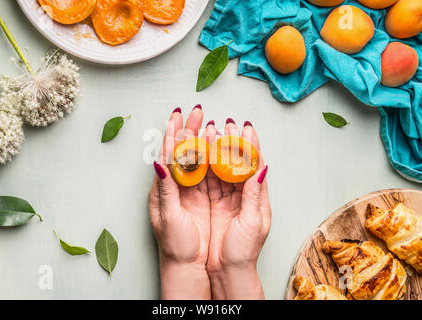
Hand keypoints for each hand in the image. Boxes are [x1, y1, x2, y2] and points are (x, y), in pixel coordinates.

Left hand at [148, 106, 210, 299]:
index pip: (168, 155)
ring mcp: (192, 191)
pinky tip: (219, 146)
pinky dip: (215, 158)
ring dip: (202, 140)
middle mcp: (177, 186)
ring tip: (208, 121)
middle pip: (183, 153)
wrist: (188, 265)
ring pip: (198, 160)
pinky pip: (210, 174)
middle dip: (189, 130)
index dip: (172, 134)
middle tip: (196, 111)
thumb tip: (160, 162)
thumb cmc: (174, 245)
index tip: (177, 116)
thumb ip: (166, 189)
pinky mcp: (206, 198)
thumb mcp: (168, 217)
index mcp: (164, 189)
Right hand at [205, 119, 271, 299]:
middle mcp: (241, 195)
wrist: (226, 271)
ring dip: (217, 150)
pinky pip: (208, 181)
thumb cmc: (243, 251)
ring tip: (212, 131)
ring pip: (221, 169)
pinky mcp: (211, 204)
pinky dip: (204, 166)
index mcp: (257, 198)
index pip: (255, 165)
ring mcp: (225, 198)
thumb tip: (261, 169)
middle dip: (233, 142)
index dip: (251, 146)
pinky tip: (201, 153)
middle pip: (237, 163)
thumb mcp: (253, 222)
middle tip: (227, 124)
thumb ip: (254, 195)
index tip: (246, 128)